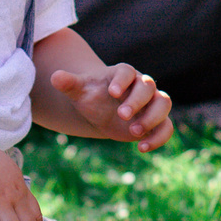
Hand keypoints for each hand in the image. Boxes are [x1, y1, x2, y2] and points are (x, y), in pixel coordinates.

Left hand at [51, 64, 173, 152]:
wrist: (101, 110)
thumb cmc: (91, 96)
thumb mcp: (79, 90)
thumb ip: (69, 83)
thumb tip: (55, 76)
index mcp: (122, 74)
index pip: (127, 72)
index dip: (122, 81)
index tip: (112, 93)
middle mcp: (141, 85)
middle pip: (148, 87)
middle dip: (137, 101)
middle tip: (121, 116)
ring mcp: (151, 103)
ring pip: (164, 103)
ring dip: (152, 118)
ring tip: (133, 132)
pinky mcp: (156, 122)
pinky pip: (166, 127)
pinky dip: (159, 137)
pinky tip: (142, 148)